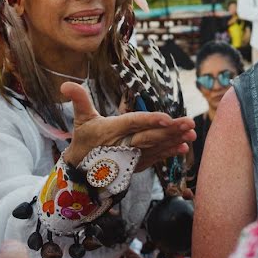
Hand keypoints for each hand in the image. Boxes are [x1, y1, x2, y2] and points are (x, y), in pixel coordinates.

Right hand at [60, 82, 194, 171]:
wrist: (82, 173)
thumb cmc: (84, 141)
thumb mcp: (81, 120)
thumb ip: (79, 100)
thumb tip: (65, 84)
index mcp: (113, 131)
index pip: (134, 123)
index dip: (150, 120)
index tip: (168, 117)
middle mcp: (125, 144)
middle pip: (151, 136)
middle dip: (171, 130)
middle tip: (190, 123)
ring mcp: (133, 156)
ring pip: (156, 147)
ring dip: (175, 140)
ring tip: (192, 134)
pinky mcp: (137, 164)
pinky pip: (156, 158)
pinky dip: (169, 153)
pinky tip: (183, 148)